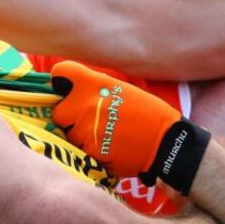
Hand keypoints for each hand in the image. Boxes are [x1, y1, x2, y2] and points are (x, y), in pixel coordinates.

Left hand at [50, 61, 209, 194]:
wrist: (165, 142)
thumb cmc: (148, 114)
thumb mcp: (122, 90)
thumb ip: (96, 89)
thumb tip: (76, 90)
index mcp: (93, 84)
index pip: (61, 72)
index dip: (61, 80)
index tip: (64, 88)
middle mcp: (84, 104)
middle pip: (59, 112)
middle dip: (69, 118)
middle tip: (87, 121)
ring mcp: (85, 129)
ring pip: (69, 135)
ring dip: (81, 137)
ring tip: (104, 137)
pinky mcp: (90, 151)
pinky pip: (81, 151)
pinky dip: (91, 151)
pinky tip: (109, 148)